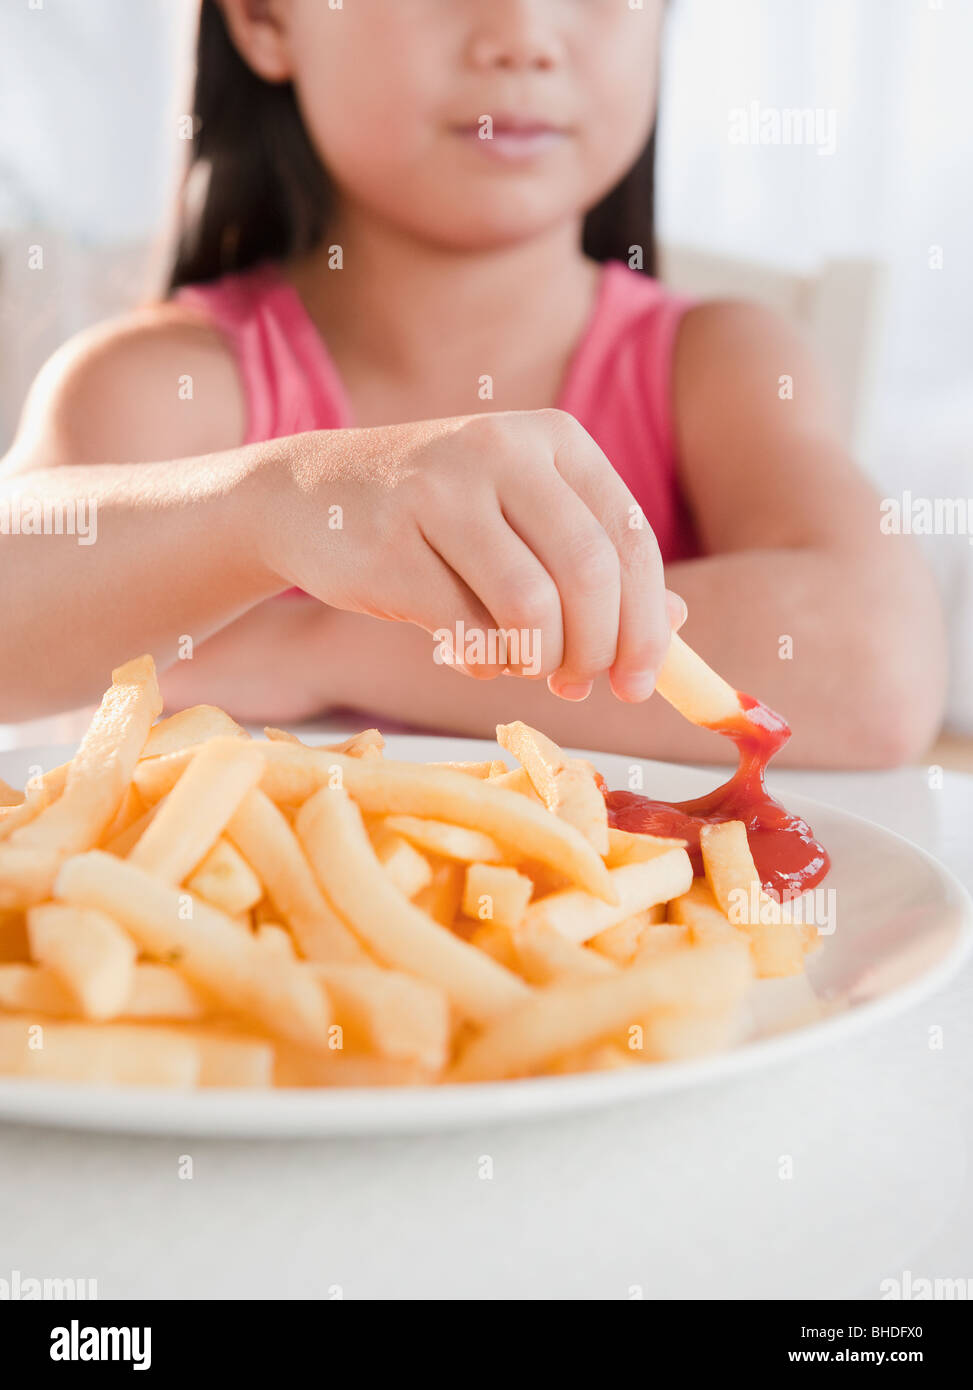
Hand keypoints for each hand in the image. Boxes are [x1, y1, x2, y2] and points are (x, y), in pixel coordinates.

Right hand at [261, 409, 684, 701]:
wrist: (306, 496)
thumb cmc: (437, 519)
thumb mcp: (525, 521)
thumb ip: (598, 564)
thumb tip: (679, 628)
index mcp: (555, 438)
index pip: (630, 539)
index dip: (647, 624)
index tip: (639, 684)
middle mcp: (503, 449)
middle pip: (590, 573)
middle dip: (597, 650)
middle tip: (579, 686)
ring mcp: (441, 490)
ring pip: (531, 606)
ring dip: (537, 661)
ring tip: (522, 667)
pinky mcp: (390, 542)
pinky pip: (465, 629)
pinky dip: (481, 662)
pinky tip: (467, 653)